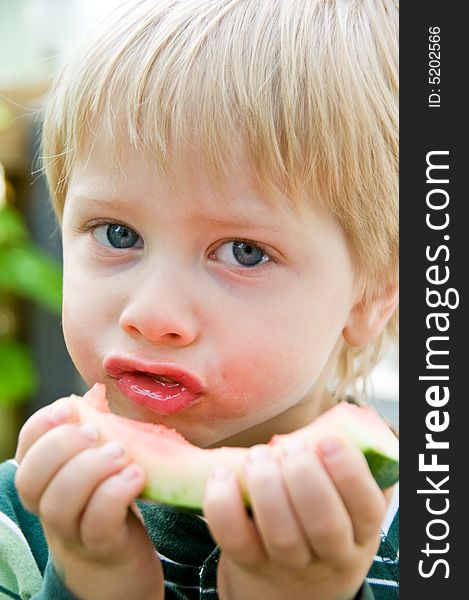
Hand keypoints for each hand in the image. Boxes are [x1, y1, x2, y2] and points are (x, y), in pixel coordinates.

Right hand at [15, 398, 163, 599]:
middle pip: (33, 477)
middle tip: (98, 433)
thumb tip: (96, 393)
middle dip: (63, 446)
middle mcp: (48, 506)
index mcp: (46, 478)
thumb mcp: (95, 464)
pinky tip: (136, 475)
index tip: (70, 408)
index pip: (27, 447)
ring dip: (90, 469)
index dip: (43, 424)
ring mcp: (72, 531)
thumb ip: (93, 434)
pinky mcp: (102, 547)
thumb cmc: (107, 501)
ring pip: (60, 503)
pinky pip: (97, 523)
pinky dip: (114, 494)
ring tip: (120, 453)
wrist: (118, 562)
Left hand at [203, 436, 389, 599]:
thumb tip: (353, 418)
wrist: (293, 586)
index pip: (366, 507)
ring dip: (267, 488)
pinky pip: (236, 541)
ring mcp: (288, 564)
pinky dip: (224, 507)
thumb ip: (351, 467)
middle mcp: (330, 554)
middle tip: (289, 446)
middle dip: (304, 478)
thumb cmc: (324, 520)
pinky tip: (222, 475)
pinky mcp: (249, 563)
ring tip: (258, 456)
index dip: (349, 473)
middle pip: (324, 525)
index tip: (328, 441)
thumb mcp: (349, 502)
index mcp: (360, 531)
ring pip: (282, 535)